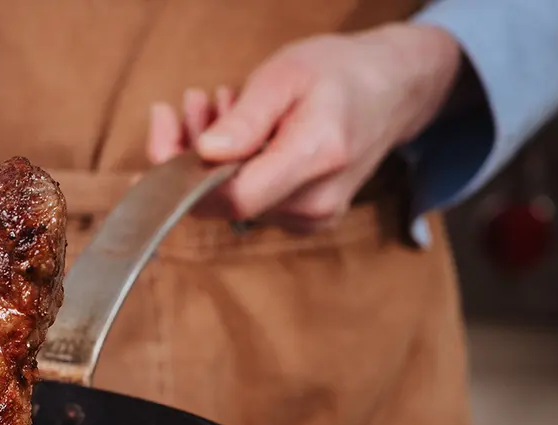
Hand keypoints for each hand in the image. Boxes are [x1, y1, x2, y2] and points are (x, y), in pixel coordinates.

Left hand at [146, 23, 462, 233]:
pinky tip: (235, 131)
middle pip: (224, 202)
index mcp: (316, 159)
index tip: (164, 127)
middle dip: (191, 153)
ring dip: (209, 156)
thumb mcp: (288, 75)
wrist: (392, 90)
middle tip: (192, 102)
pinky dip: (230, 168)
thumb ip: (247, 119)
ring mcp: (311, 217)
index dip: (184, 175)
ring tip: (215, 104)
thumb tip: (205, 152)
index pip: (233, 197)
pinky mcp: (304, 219)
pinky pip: (249, 201)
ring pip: (231, 202)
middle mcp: (315, 203)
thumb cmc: (342, 74)